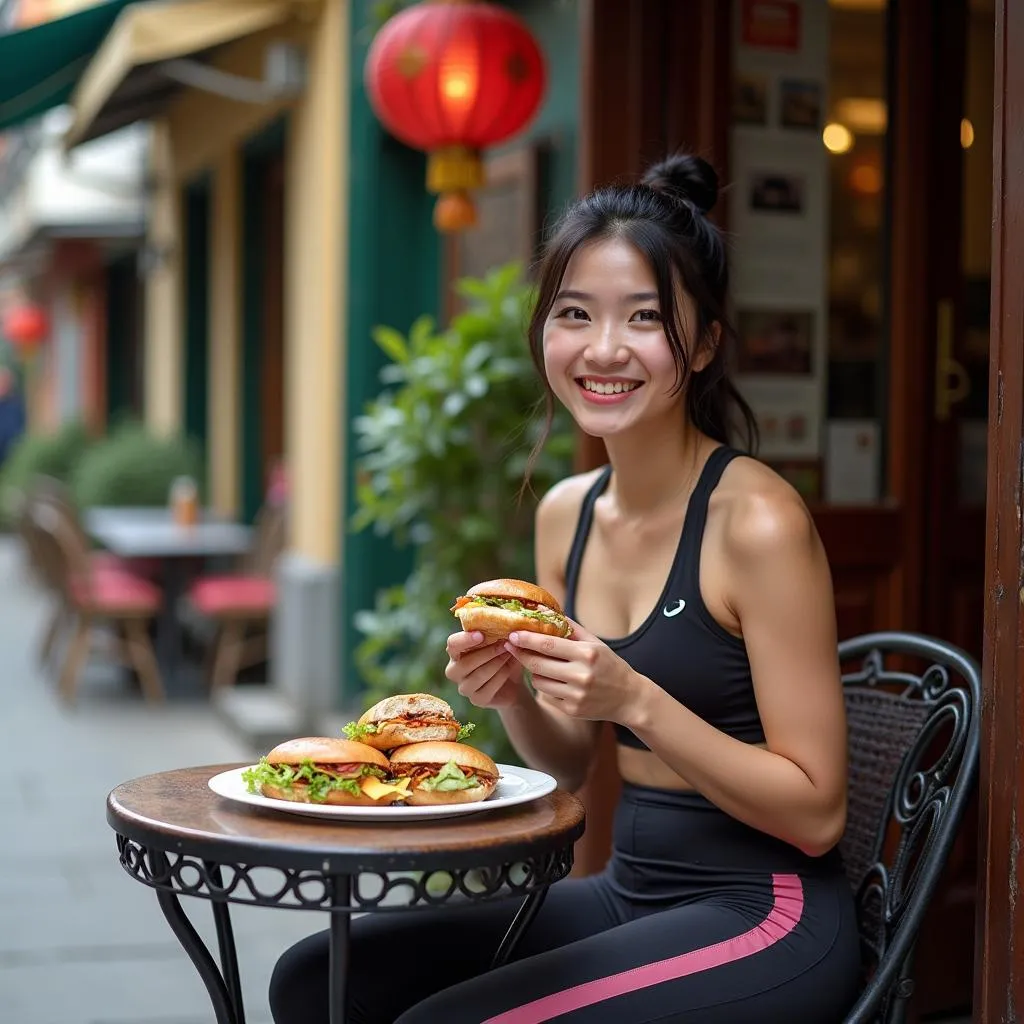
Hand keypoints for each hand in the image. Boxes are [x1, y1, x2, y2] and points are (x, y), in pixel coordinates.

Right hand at [445, 630, 524, 708]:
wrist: (513, 681)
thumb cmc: (501, 655)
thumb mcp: (498, 641)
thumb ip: (493, 631)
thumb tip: (498, 617)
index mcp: (455, 652)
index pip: (452, 644)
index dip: (465, 640)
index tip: (481, 634)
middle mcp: (454, 671)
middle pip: (465, 663)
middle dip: (488, 652)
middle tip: (505, 644)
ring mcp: (464, 687)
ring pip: (478, 676)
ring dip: (496, 663)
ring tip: (510, 653)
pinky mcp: (476, 700)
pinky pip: (488, 688)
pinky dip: (501, 676)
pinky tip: (509, 669)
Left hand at [503, 619, 643, 722]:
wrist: (629, 698)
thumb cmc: (610, 665)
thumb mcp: (595, 643)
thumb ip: (571, 628)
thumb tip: (547, 611)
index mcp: (587, 653)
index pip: (548, 644)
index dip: (526, 639)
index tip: (512, 634)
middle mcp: (582, 675)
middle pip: (537, 664)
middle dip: (520, 654)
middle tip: (511, 645)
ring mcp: (576, 695)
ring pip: (538, 681)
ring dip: (535, 672)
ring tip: (544, 665)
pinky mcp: (572, 710)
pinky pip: (546, 695)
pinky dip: (547, 686)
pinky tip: (557, 682)